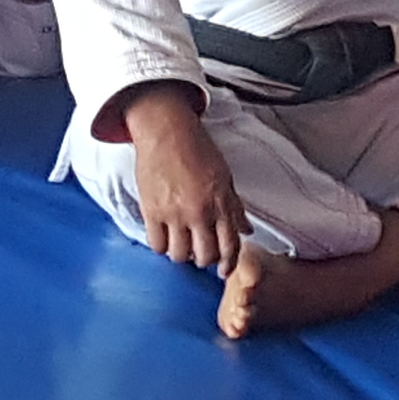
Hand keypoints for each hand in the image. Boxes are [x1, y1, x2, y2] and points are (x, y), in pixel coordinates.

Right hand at [121, 85, 247, 270]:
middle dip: (204, 259)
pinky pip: (157, 244)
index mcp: (220, 202)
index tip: (223, 270)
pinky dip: (161, 246)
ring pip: (180, 255)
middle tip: (199, 251)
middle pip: (205, 256)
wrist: (166, 129)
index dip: (227, 263)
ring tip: (181, 243)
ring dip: (182, 254)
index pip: (229, 245)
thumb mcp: (224, 175)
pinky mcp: (151, 210)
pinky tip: (165, 236)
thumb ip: (234, 206)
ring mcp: (174, 212)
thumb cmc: (196, 148)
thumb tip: (247, 230)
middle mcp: (199, 211)